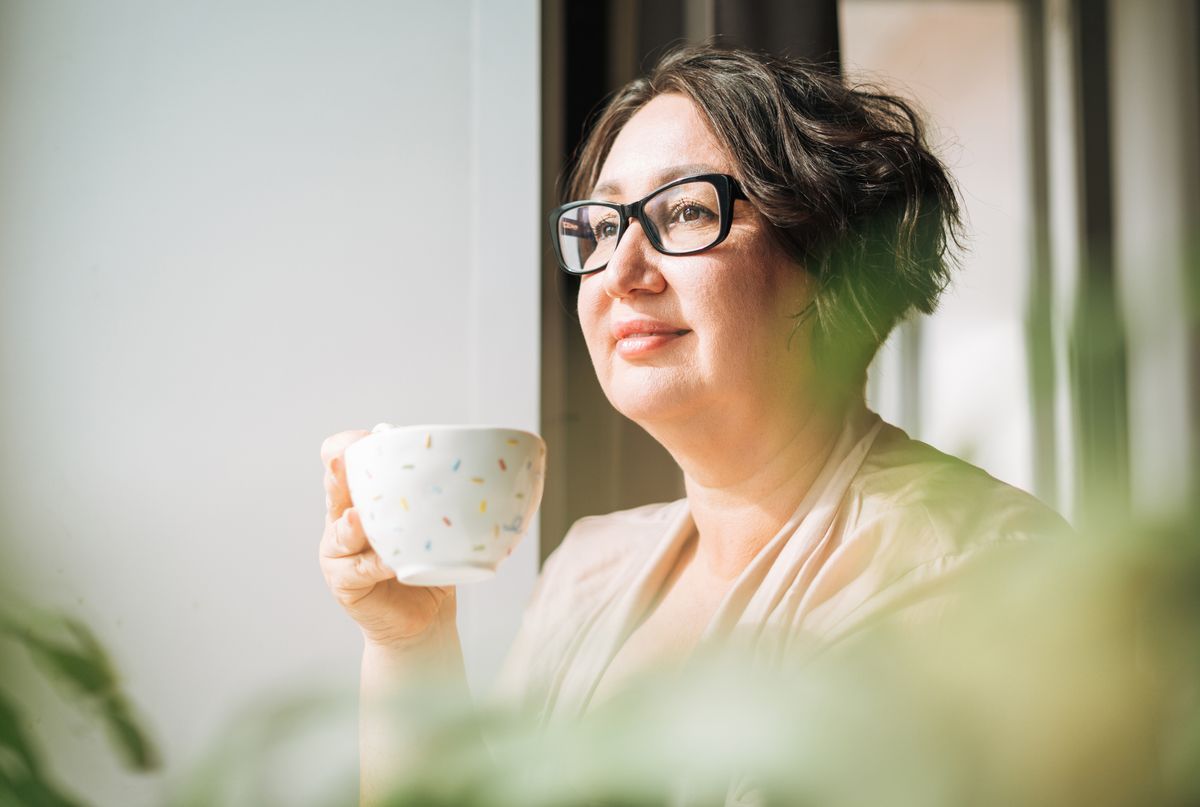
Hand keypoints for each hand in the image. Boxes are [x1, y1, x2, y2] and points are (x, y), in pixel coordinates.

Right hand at [319, 430, 453, 648]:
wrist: (425, 615)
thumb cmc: (428, 560)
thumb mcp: (430, 521)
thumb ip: (433, 494)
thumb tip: (468, 461)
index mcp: (362, 494)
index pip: (340, 459)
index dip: (345, 445)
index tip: (366, 436)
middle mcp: (343, 517)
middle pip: (334, 490)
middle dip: (338, 474)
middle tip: (344, 462)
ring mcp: (339, 551)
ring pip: (341, 531)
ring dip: (353, 524)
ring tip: (360, 518)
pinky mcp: (344, 582)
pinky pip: (358, 570)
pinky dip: (375, 565)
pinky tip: (389, 563)